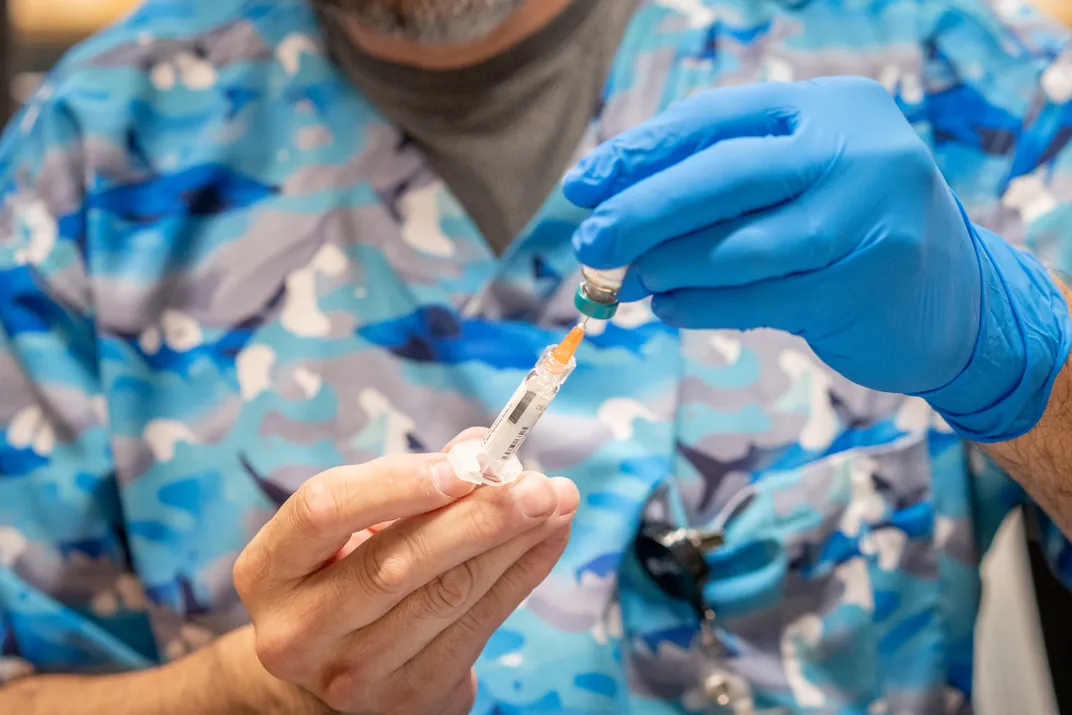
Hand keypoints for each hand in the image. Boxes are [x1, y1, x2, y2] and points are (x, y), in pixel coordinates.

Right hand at [232, 429, 578, 714]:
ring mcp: (352, 672)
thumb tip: (482, 448)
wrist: (330, 672)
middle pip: (396, 562)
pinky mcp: (410, 695)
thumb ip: (411, 481)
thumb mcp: (353, 524)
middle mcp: (299, 628)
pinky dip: (522, 576)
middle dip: (477, 517)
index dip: (396, 482)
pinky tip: (549, 538)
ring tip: (557, 501)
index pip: (323, 510)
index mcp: (270, 569)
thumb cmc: (346, 571)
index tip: (464, 463)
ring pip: (446, 595)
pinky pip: (479, 627)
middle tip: (536, 483)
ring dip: (512, 542)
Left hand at [564, 77, 1071, 442]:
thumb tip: (614, 209)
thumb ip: (725, 182)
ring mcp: (867, 220)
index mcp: (829, 106)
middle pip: (724, 175)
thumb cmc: (850, 227)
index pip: (714, 118)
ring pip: (740, 245)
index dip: (639, 153)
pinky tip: (668, 307)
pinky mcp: (862, 287)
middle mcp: (857, 151)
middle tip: (588, 241)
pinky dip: (702, 305)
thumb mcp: (801, 178)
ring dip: (669, 265)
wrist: (959, 296)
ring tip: (627, 280)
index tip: (581, 186)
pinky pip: (759, 299)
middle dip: (642, 210)